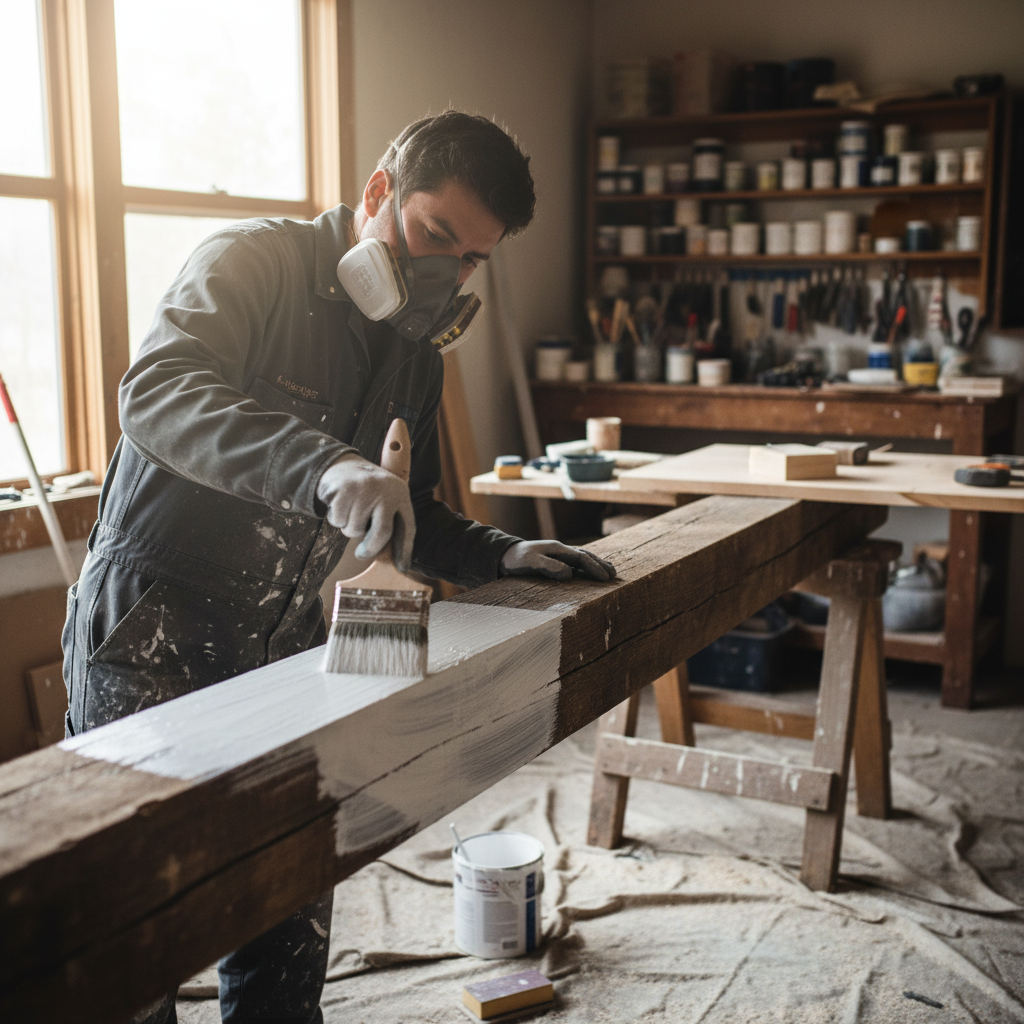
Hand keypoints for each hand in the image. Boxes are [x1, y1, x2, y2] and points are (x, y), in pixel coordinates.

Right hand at [316, 454, 414, 569]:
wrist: (341, 464)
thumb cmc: (365, 491)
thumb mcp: (384, 498)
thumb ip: (388, 519)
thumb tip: (394, 558)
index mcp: (401, 494)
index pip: (408, 528)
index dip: (405, 550)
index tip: (402, 567)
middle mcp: (386, 490)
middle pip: (382, 533)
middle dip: (370, 549)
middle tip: (362, 554)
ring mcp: (365, 489)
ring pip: (355, 530)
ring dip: (349, 527)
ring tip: (351, 510)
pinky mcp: (344, 490)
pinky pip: (338, 521)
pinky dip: (336, 519)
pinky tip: (339, 504)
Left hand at [500, 541, 615, 581]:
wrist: (504, 555)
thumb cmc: (516, 560)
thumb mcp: (531, 562)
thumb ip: (549, 567)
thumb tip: (569, 574)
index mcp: (557, 549)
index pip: (581, 557)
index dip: (594, 567)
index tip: (605, 578)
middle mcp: (561, 550)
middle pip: (586, 556)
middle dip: (600, 565)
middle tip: (614, 575)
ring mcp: (558, 555)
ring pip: (583, 558)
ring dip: (596, 564)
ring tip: (610, 572)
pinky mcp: (555, 562)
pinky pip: (576, 563)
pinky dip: (587, 567)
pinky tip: (591, 573)